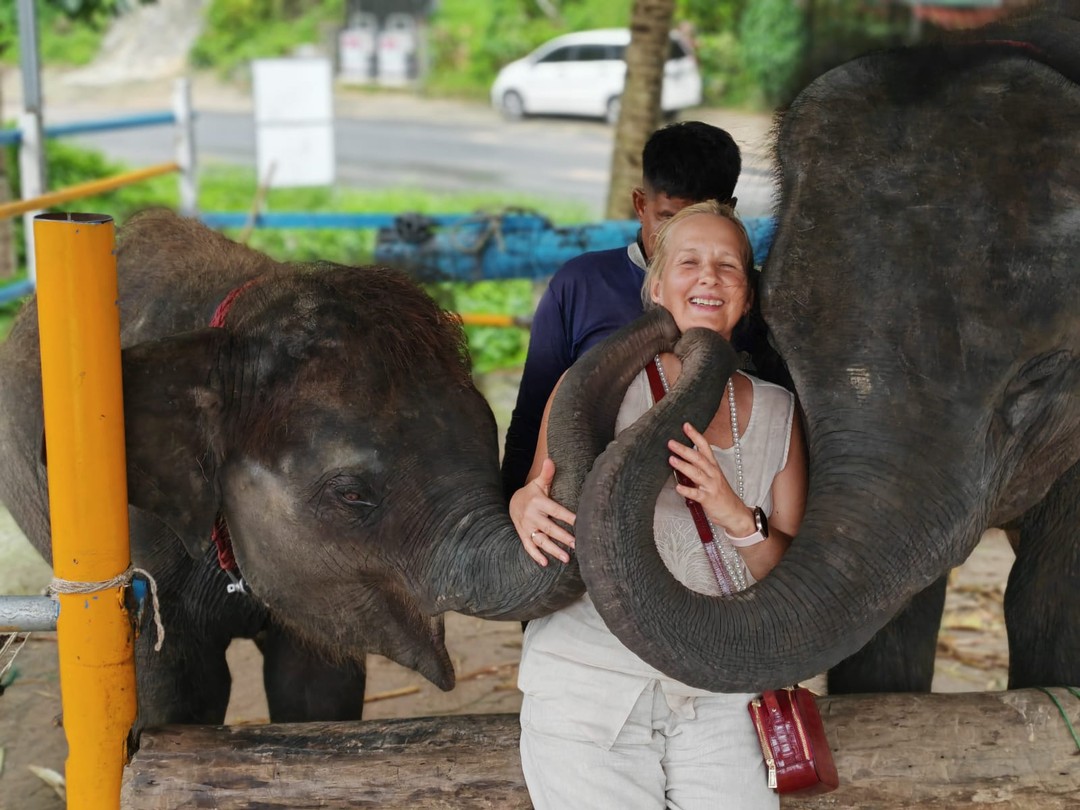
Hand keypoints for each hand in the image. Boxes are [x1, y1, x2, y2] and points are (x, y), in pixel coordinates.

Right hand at [510, 458, 576, 566]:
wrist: (513, 502)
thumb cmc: (532, 492)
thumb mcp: (538, 483)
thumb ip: (547, 474)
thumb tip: (550, 459)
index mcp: (538, 502)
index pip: (556, 510)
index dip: (568, 517)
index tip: (580, 523)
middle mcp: (532, 516)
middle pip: (550, 528)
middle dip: (564, 537)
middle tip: (577, 545)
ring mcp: (527, 527)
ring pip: (541, 540)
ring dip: (553, 550)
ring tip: (566, 558)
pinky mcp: (523, 535)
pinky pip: (529, 546)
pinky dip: (535, 555)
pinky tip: (545, 563)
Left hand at [668, 422, 754, 536]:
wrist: (734, 512)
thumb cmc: (720, 493)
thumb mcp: (712, 475)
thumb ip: (699, 465)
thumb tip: (683, 455)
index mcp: (713, 466)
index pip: (705, 447)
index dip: (695, 436)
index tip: (686, 425)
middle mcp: (713, 473)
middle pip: (699, 458)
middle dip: (685, 449)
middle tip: (671, 442)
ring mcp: (711, 486)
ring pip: (697, 474)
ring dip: (684, 466)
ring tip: (671, 460)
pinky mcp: (708, 499)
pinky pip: (697, 494)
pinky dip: (687, 490)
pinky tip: (678, 487)